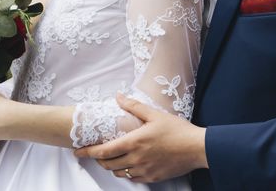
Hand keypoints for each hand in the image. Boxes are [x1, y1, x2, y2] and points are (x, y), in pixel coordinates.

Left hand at [74, 93, 207, 182]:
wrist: (197, 148)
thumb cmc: (177, 130)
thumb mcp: (154, 114)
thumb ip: (133, 106)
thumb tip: (118, 96)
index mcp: (134, 142)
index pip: (103, 151)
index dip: (88, 152)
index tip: (78, 152)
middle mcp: (136, 159)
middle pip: (107, 165)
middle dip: (99, 160)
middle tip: (96, 153)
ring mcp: (144, 171)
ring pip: (119, 173)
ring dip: (112, 167)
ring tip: (113, 158)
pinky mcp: (152, 178)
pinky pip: (133, 179)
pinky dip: (127, 172)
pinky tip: (130, 164)